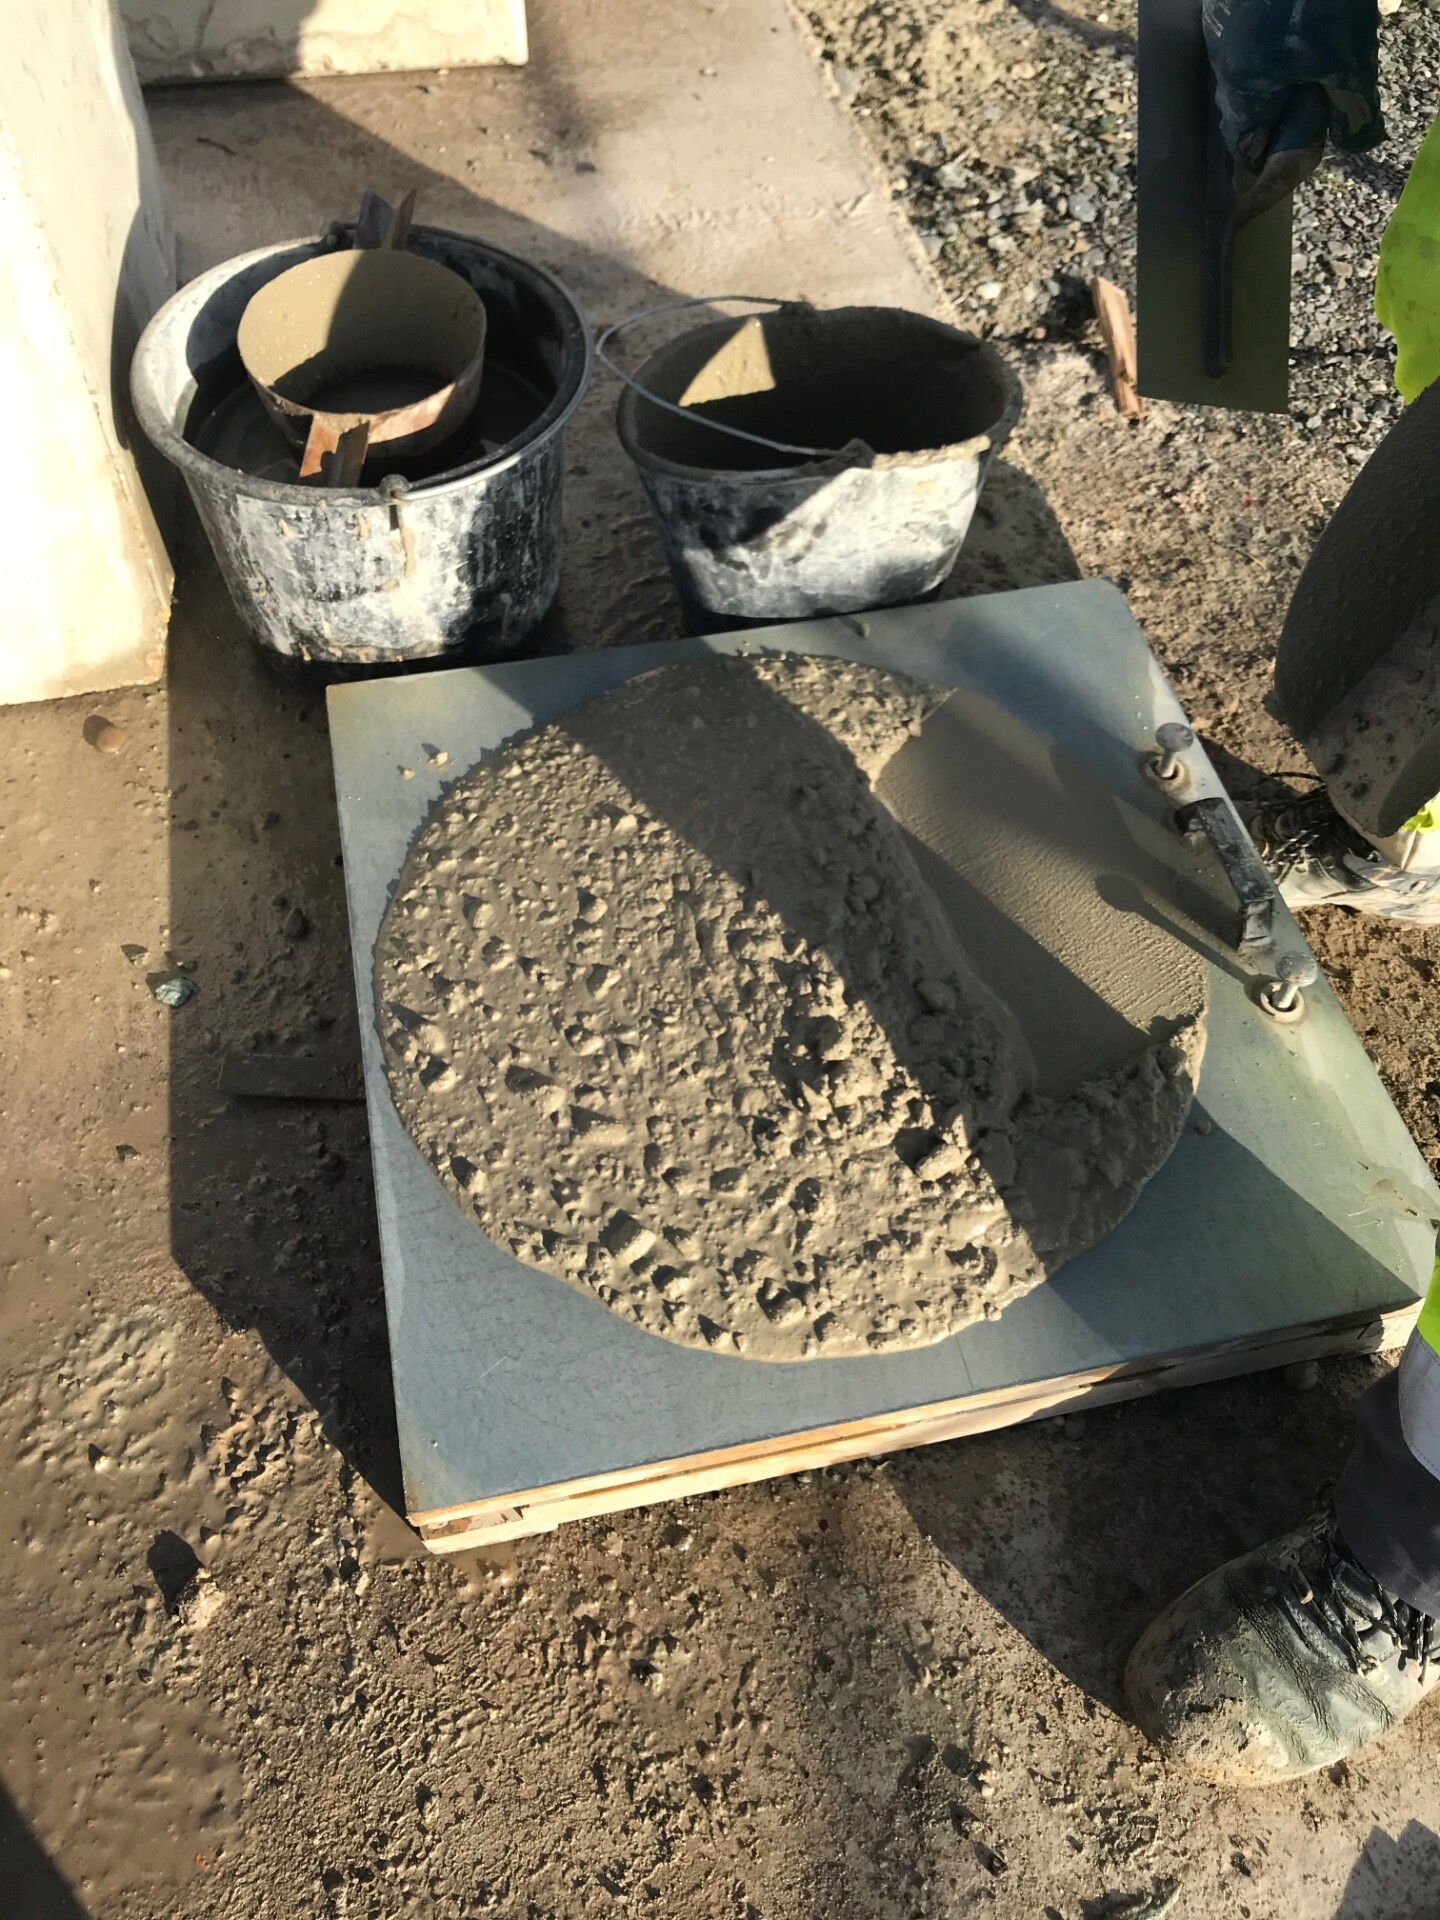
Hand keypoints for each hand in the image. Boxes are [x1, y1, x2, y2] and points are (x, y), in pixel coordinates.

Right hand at [1202, 0, 1383, 170]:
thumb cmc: (1318, 4)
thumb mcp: (1348, 60)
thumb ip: (1352, 108)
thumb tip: (1356, 144)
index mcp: (1245, 91)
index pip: (1245, 146)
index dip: (1268, 156)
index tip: (1291, 149)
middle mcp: (1224, 68)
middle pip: (1241, 110)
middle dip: (1269, 114)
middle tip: (1306, 102)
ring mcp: (1220, 35)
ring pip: (1241, 74)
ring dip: (1267, 79)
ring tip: (1303, 63)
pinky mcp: (1224, 9)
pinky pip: (1241, 45)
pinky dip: (1262, 50)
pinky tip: (1289, 32)